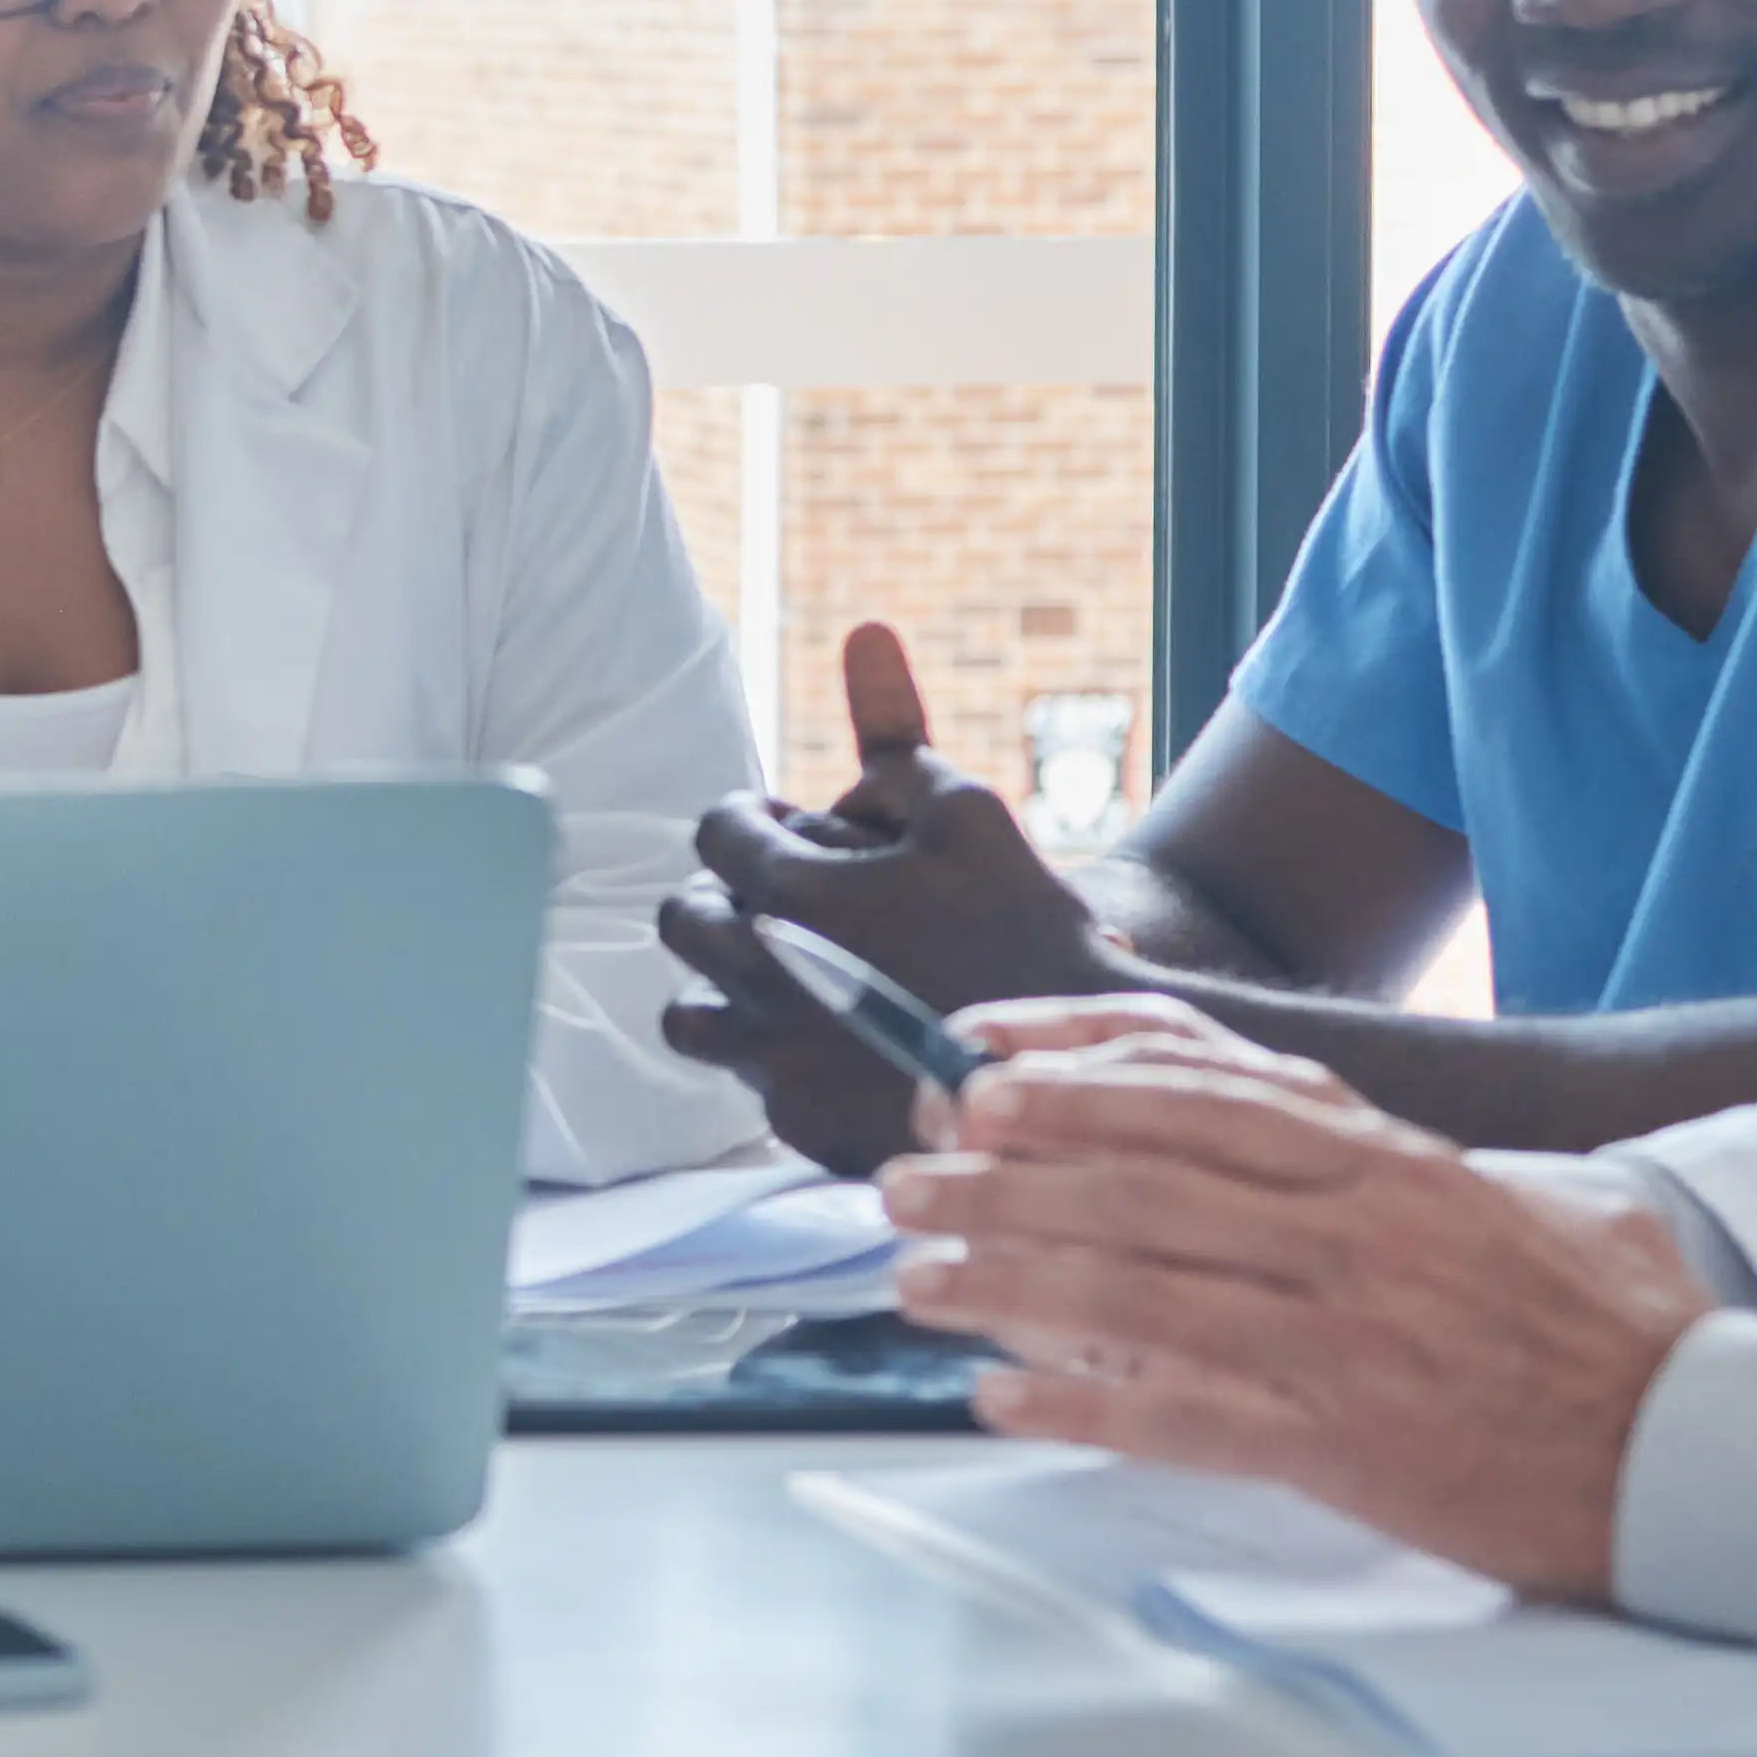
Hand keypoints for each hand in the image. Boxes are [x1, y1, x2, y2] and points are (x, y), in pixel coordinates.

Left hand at [654, 626, 1128, 1173]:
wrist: (1072, 1067)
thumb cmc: (1026, 926)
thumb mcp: (970, 811)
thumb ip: (897, 731)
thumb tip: (864, 632)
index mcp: (792, 891)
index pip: (716, 834)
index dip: (747, 821)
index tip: (779, 828)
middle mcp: (761, 976)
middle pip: (684, 922)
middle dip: (723, 898)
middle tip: (775, 899)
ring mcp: (772, 1059)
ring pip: (691, 1015)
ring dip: (725, 987)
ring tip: (784, 977)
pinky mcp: (796, 1124)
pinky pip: (748, 1083)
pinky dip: (774, 1058)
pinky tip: (831, 1041)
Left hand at [869, 1001, 1707, 1600]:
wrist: (1709, 1453)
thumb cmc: (1626, 1333)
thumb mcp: (1535, 1199)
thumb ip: (1415, 1163)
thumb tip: (1326, 1135)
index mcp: (1393, 1165)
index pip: (1203, 1087)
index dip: (1074, 1068)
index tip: (980, 1061)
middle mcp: (1357, 1233)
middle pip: (1138, 1179)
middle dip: (1002, 1174)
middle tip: (902, 1175)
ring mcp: (1348, 1338)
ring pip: (1137, 1286)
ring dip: (1008, 1279)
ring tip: (917, 1278)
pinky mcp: (1349, 1446)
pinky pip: (1185, 1416)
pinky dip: (1082, 1405)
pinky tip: (1000, 1398)